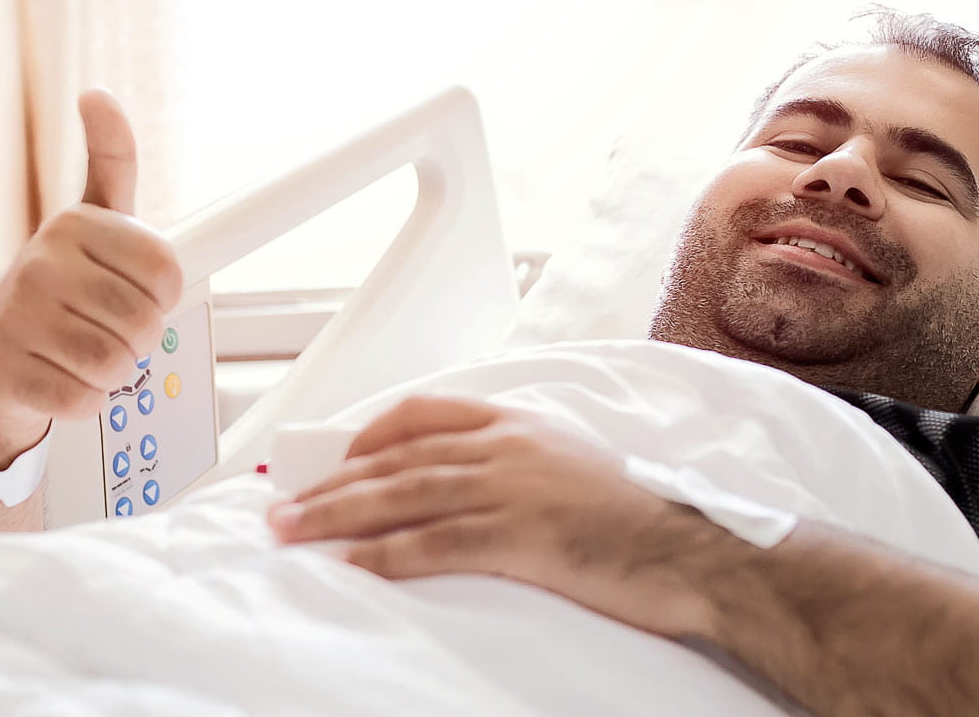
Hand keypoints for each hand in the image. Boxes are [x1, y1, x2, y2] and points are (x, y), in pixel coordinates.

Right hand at [0, 90, 183, 467]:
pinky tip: (60, 376)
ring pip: (118, 363)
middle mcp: (42, 263)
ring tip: (82, 352)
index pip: (167, 272)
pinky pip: (85, 399)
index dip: (161, 295)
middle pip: (145, 322)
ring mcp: (20, 316)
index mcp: (73, 224)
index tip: (134, 290)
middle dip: (137, 337)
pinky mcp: (9, 370)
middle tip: (104, 326)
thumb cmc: (60, 288)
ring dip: (113, 371)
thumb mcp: (96, 218)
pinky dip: (85, 399)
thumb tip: (97, 95)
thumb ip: (112, 158)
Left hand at [268, 395, 732, 638]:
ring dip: (336, 515)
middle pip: (395, 458)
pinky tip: (349, 565)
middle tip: (282, 503)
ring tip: (289, 531)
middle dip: (331, 481)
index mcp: (520, 424)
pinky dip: (384, 554)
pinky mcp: (518, 535)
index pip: (423, 413)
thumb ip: (519, 463)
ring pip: (400, 496)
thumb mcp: (576, 466)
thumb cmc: (640, 518)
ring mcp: (511, 489)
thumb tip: (464, 486)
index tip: (335, 457)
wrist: (696, 548)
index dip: (368, 434)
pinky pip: (433, 543)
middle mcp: (507, 447)